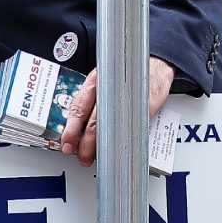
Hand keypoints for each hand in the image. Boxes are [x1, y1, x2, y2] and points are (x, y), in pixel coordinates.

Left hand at [61, 56, 175, 165]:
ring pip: (112, 126)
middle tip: (83, 157)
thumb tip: (77, 131)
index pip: (79, 107)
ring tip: (101, 156)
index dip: (71, 129)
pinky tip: (121, 147)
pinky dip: (127, 139)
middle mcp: (110, 87)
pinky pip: (134, 126)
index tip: (67, 145)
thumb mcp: (104, 83)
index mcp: (95, 82)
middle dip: (86, 144)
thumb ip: (91, 104)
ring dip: (105, 145)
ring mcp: (129, 97)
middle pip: (94, 121)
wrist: (154, 65)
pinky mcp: (146, 105)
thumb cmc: (126, 77)